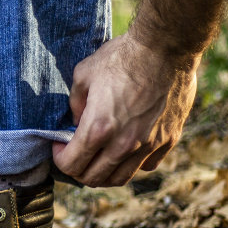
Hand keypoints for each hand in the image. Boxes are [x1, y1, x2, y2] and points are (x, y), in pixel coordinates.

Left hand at [51, 33, 198, 187]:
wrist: (165, 48)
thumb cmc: (122, 57)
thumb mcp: (84, 75)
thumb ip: (75, 105)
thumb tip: (76, 123)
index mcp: (98, 128)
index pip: (71, 165)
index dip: (59, 158)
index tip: (59, 147)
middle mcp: (123, 144)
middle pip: (93, 178)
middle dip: (78, 170)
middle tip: (75, 154)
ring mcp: (148, 145)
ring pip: (120, 178)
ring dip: (103, 173)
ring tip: (97, 158)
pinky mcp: (168, 140)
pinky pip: (146, 166)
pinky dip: (132, 164)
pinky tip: (126, 149)